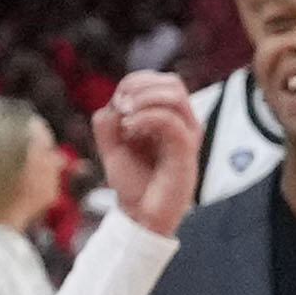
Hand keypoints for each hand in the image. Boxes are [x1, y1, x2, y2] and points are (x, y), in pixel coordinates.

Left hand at [94, 70, 202, 238]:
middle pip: (172, 82)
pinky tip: (130, 130)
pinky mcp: (186, 152)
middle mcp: (183, 123)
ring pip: (175, 96)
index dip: (135, 82)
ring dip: (143, 99)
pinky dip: (146, 117)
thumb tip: (114, 106)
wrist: (140, 214)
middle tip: (120, 107)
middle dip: (139, 86)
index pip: (160, 80)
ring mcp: (187, 136)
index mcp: (170, 117)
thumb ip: (108, 122)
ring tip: (125, 119)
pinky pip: (171, 121)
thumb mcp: (111, 146)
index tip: (116, 104)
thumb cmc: (132, 179)